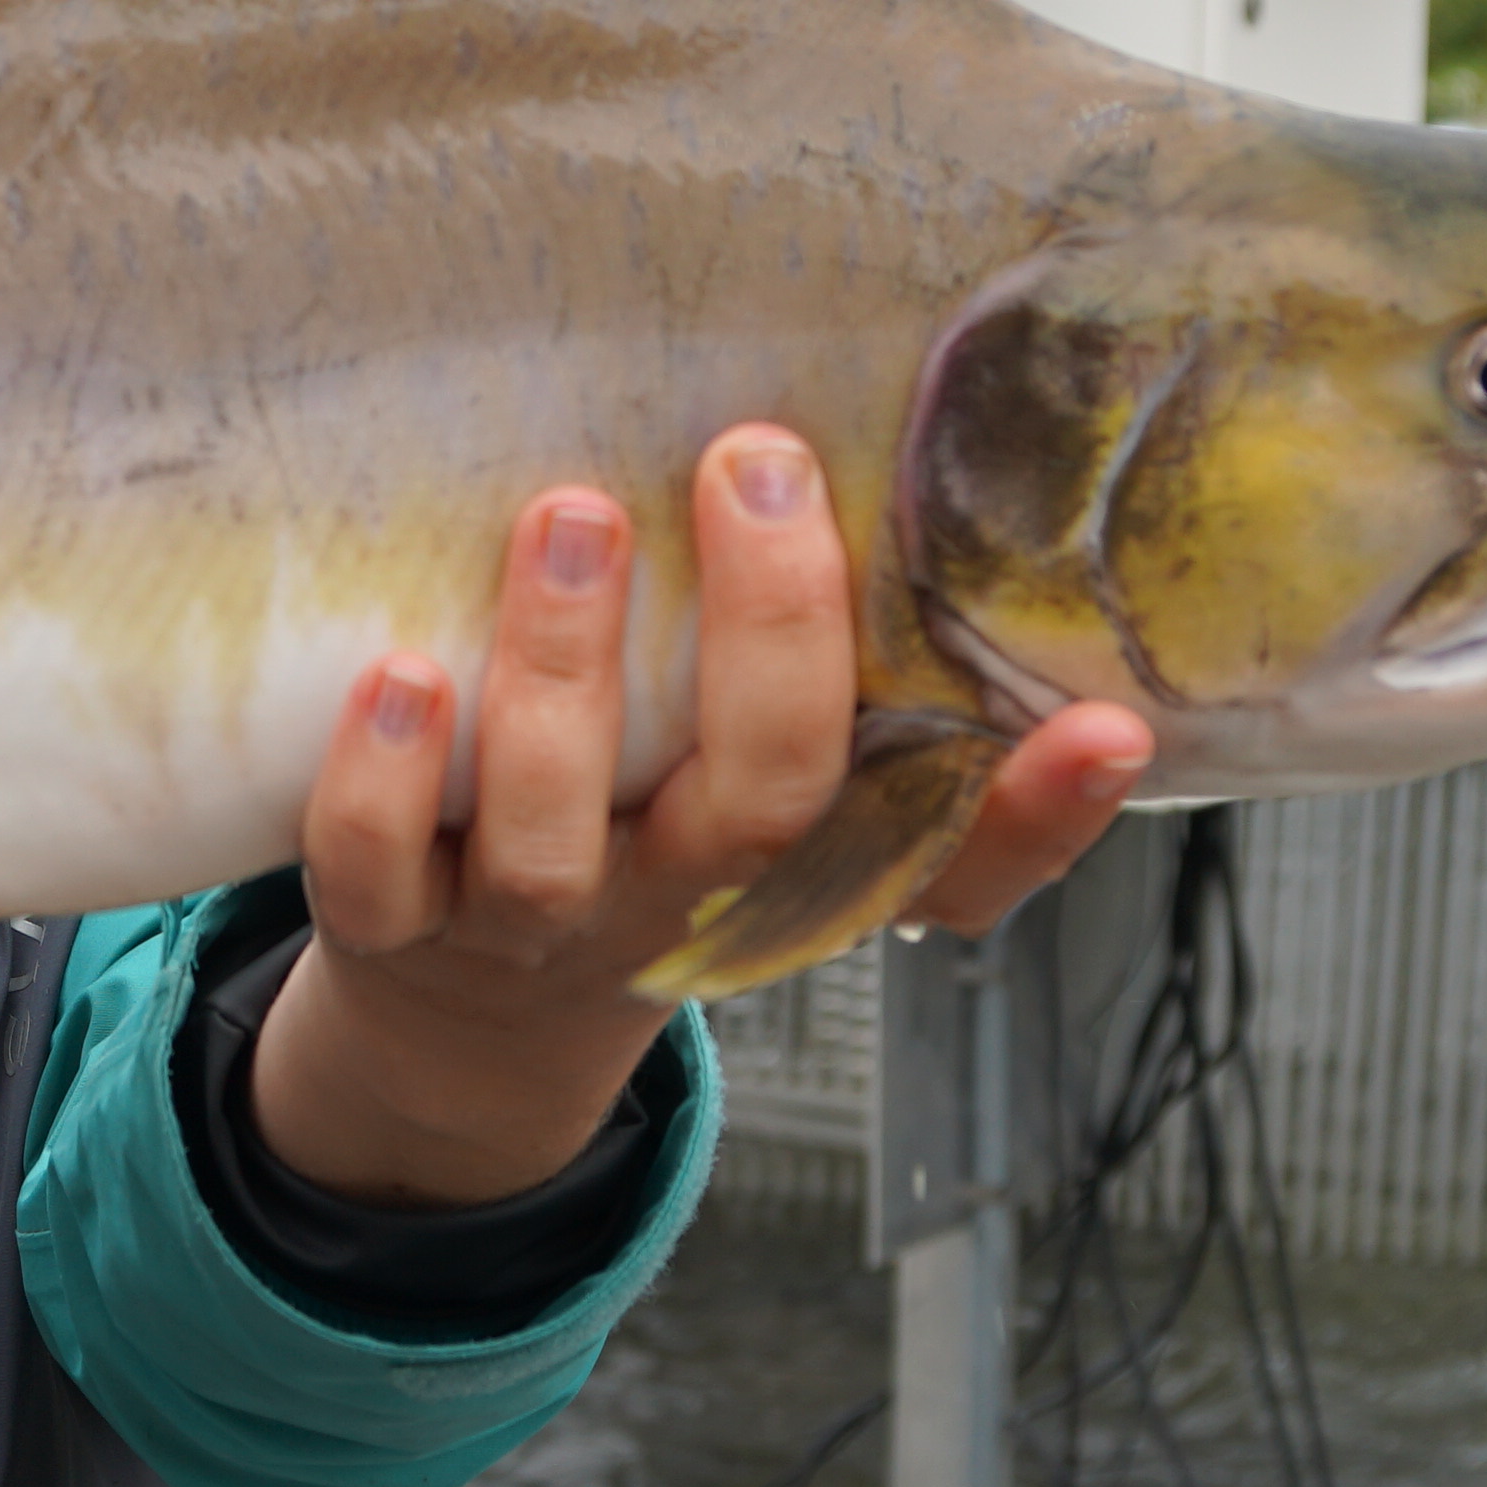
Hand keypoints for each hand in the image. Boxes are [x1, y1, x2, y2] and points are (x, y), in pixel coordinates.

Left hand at [248, 427, 1152, 1210]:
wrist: (480, 1025)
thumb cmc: (669, 859)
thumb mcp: (801, 834)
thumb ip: (923, 759)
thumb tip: (1107, 703)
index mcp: (799, 872)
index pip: (951, 862)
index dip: (1038, 815)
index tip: (1106, 720)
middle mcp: (680, 899)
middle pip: (760, 808)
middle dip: (770, 637)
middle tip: (753, 461)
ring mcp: (531, 924)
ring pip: (555, 838)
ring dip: (563, 675)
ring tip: (571, 518)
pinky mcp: (395, 929)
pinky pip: (379, 876)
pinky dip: (381, 785)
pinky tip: (397, 674)